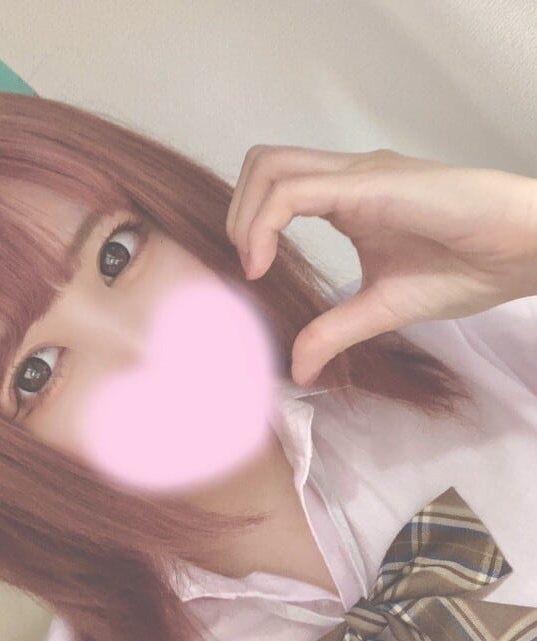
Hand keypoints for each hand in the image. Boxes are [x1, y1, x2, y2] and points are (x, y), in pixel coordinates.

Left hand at [225, 146, 536, 385]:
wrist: (524, 251)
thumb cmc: (468, 268)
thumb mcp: (383, 308)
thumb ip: (334, 331)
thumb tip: (297, 370)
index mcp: (349, 200)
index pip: (276, 188)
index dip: (249, 227)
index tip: (252, 277)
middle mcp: (347, 177)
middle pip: (263, 165)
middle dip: (236, 214)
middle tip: (247, 266)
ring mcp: (359, 174)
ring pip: (269, 166)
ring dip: (245, 215)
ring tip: (253, 264)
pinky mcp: (372, 182)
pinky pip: (295, 189)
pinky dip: (264, 223)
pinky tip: (264, 263)